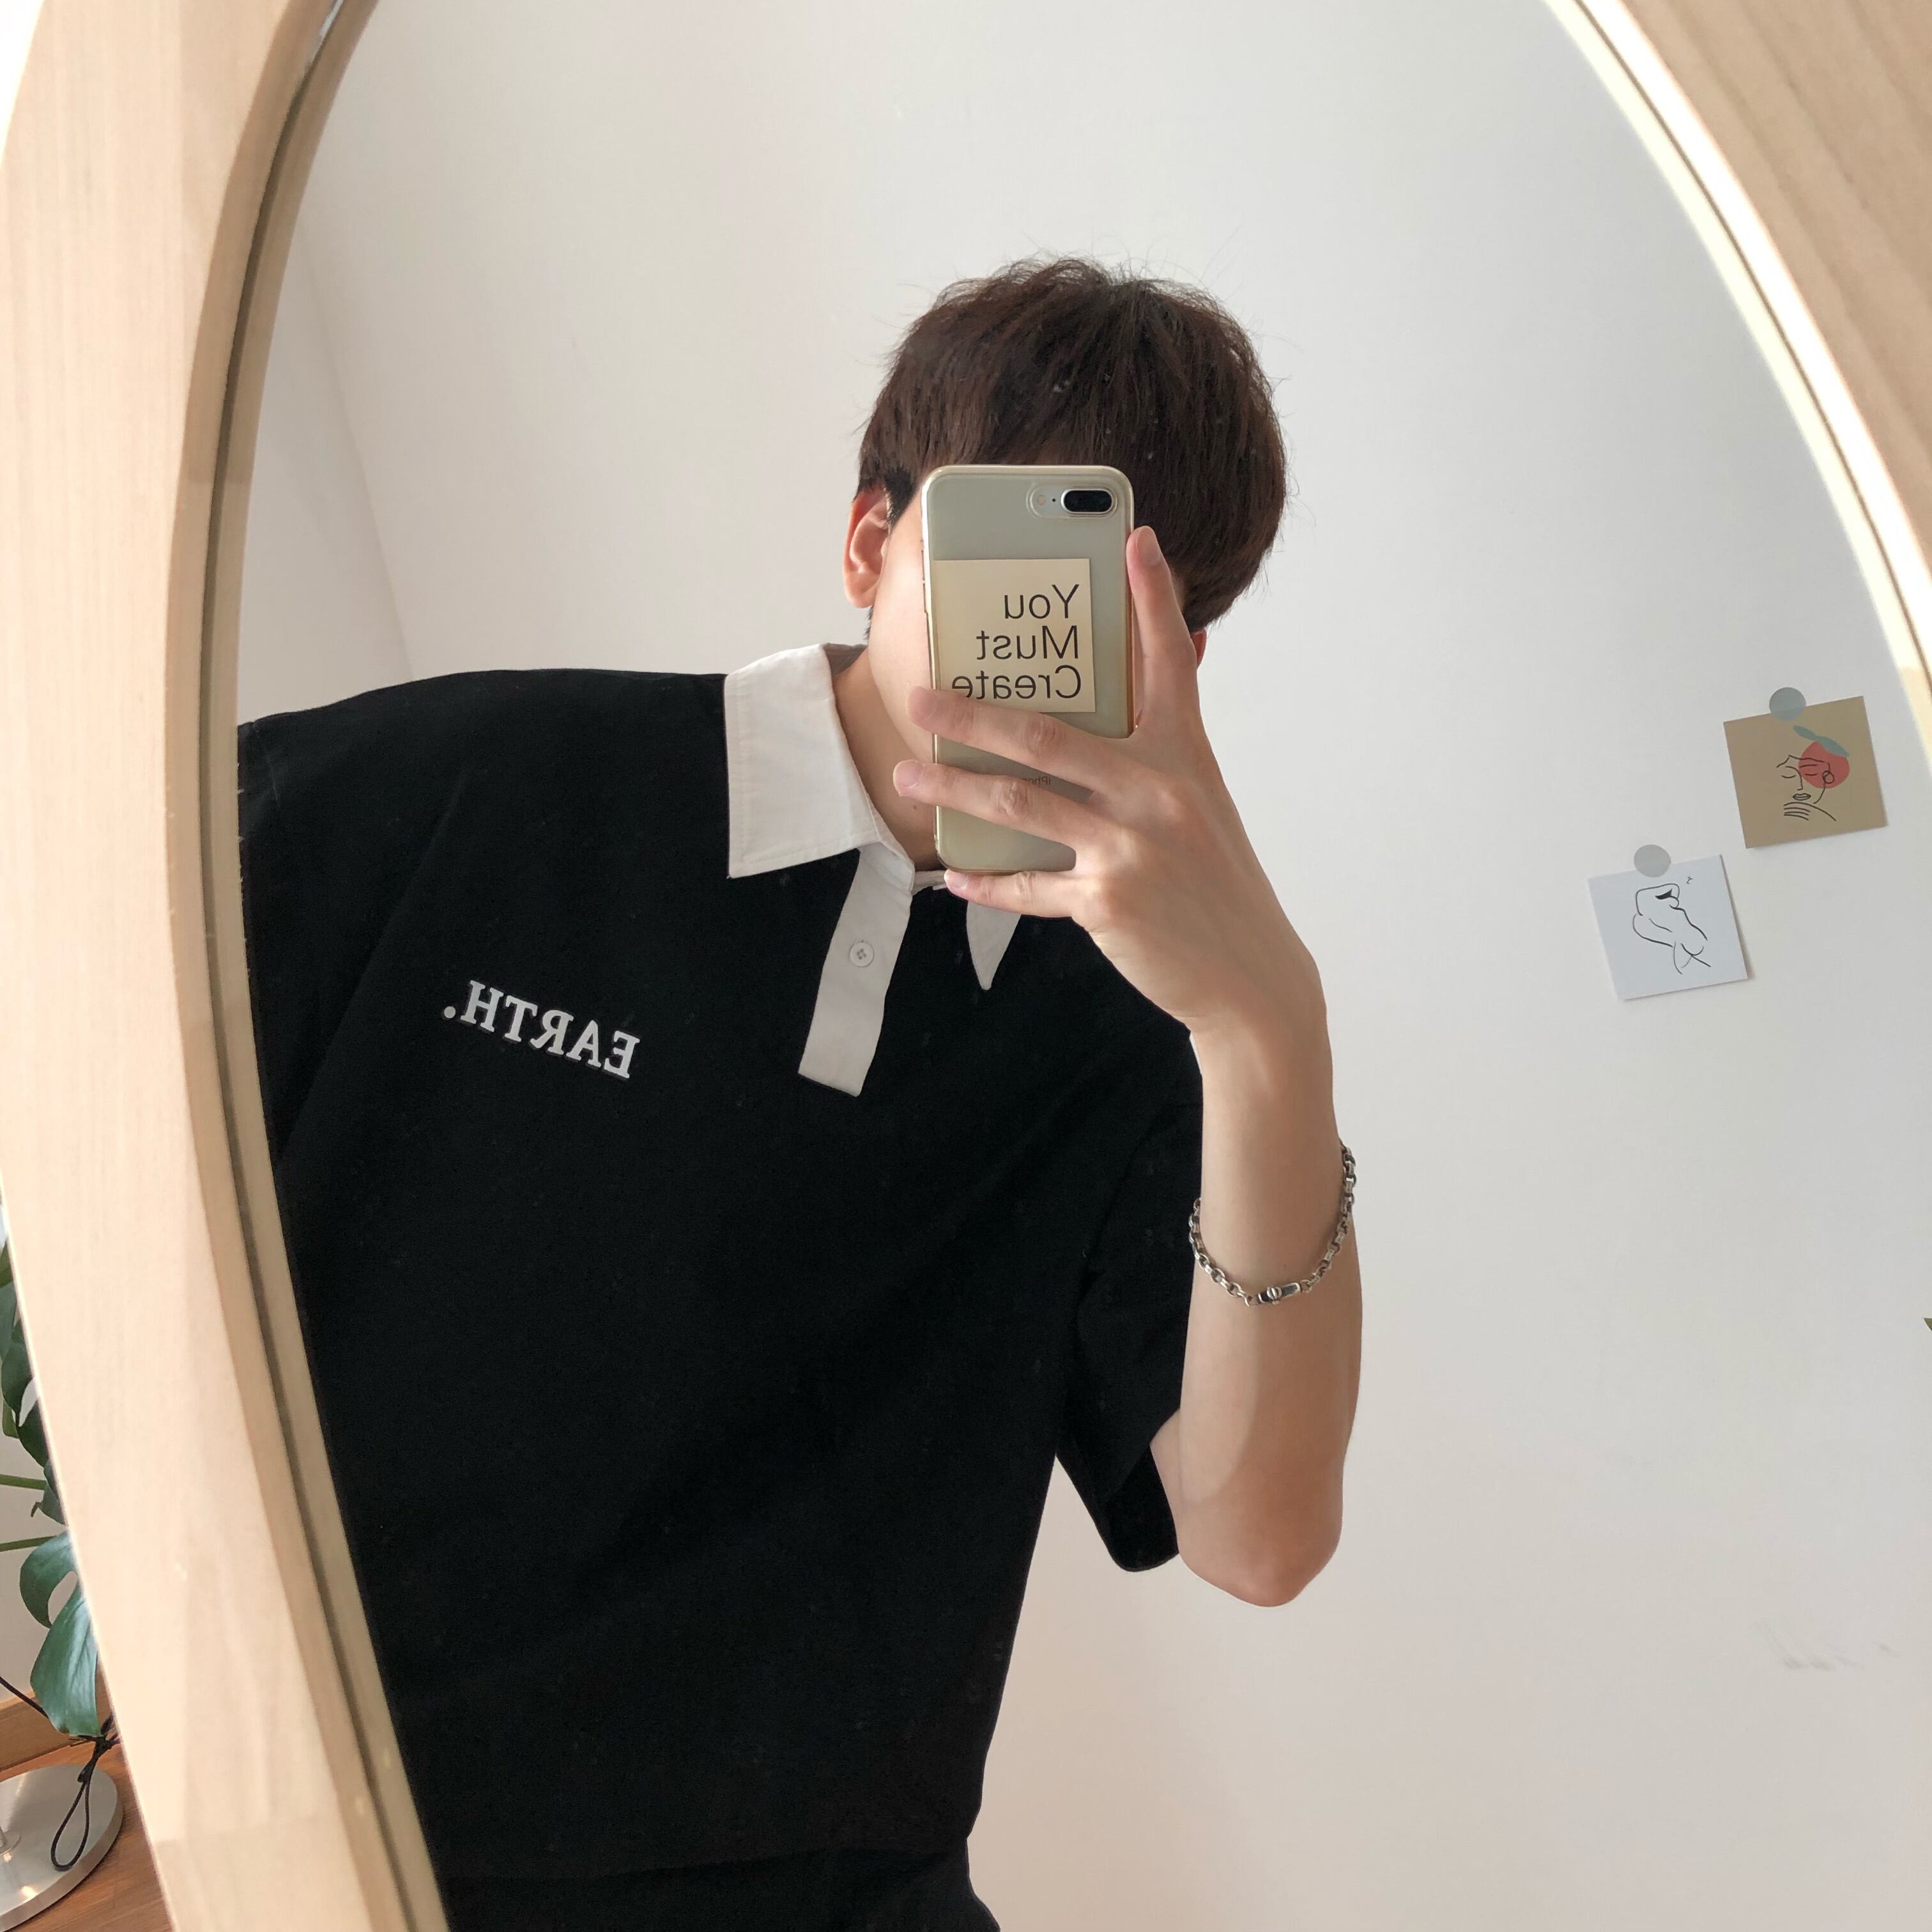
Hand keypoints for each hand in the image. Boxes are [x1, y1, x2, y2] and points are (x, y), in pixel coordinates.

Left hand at [893, 523, 1324, 1050]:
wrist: (1251, 976)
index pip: (1169, 663)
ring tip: (907, 774)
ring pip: (1021, 804)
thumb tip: (1086, 741)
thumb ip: (1152, 770)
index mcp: (1187, 758)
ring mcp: (1131, 849)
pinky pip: (1029, 886)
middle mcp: (1159, 793)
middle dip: (973, 713)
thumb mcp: (1200, 811)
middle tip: (919, 694)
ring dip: (954, 788)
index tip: (1134, 540)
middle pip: (1049, 736)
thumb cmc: (1218, 887)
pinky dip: (988, 882)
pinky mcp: (1107, 902)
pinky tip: (954, 876)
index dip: (1153, 599)